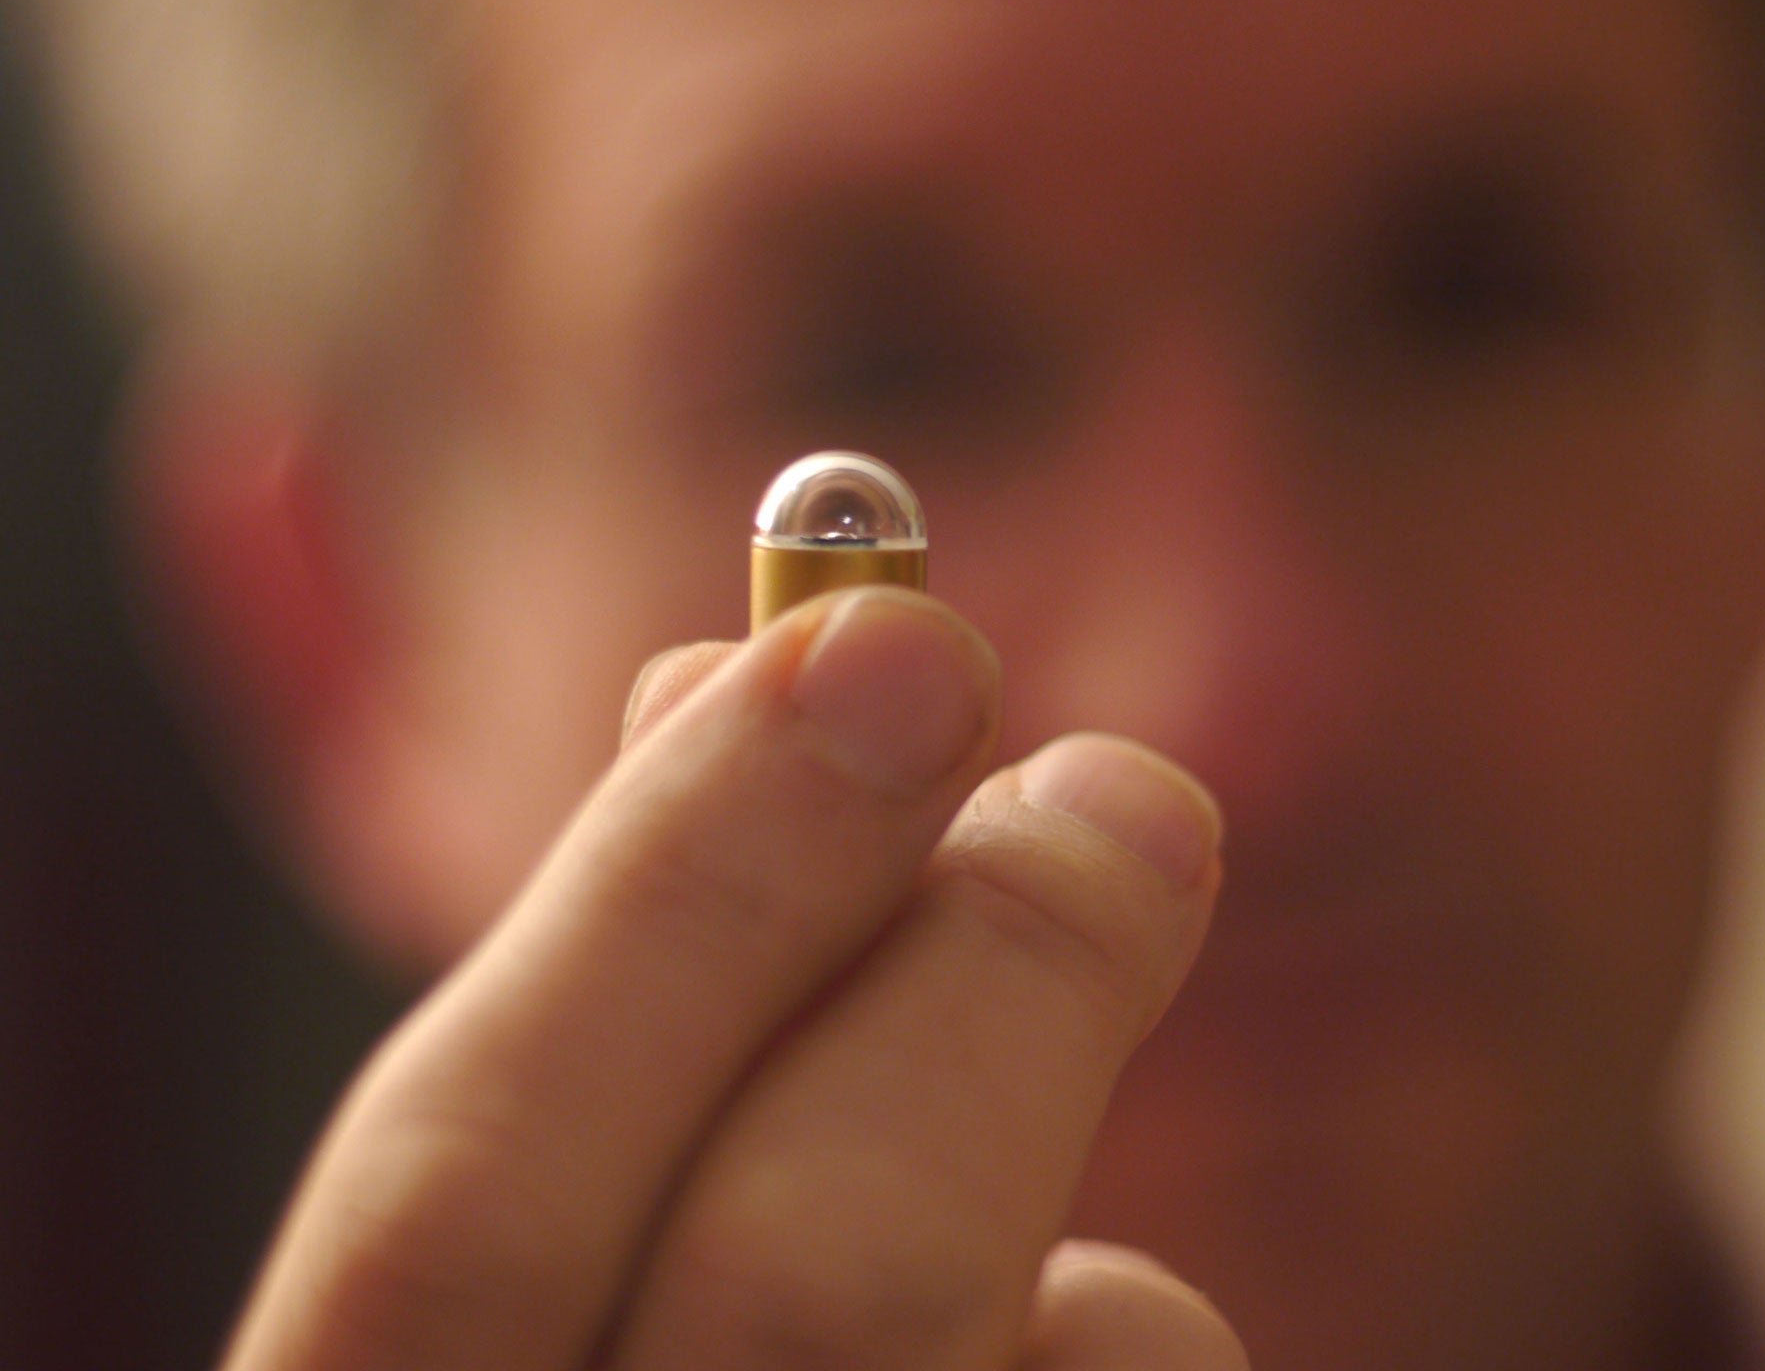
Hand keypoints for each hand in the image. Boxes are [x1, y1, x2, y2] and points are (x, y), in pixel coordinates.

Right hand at [219, 587, 1239, 1370]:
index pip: (455, 1201)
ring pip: (1063, 1366)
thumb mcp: (556, 1246)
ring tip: (1030, 1259)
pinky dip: (1134, 1367)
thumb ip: (619, 1013)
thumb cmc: (612, 1357)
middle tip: (1124, 792)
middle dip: (988, 977)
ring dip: (1084, 1252)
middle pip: (812, 1290)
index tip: (885, 641)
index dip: (679, 890)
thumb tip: (725, 675)